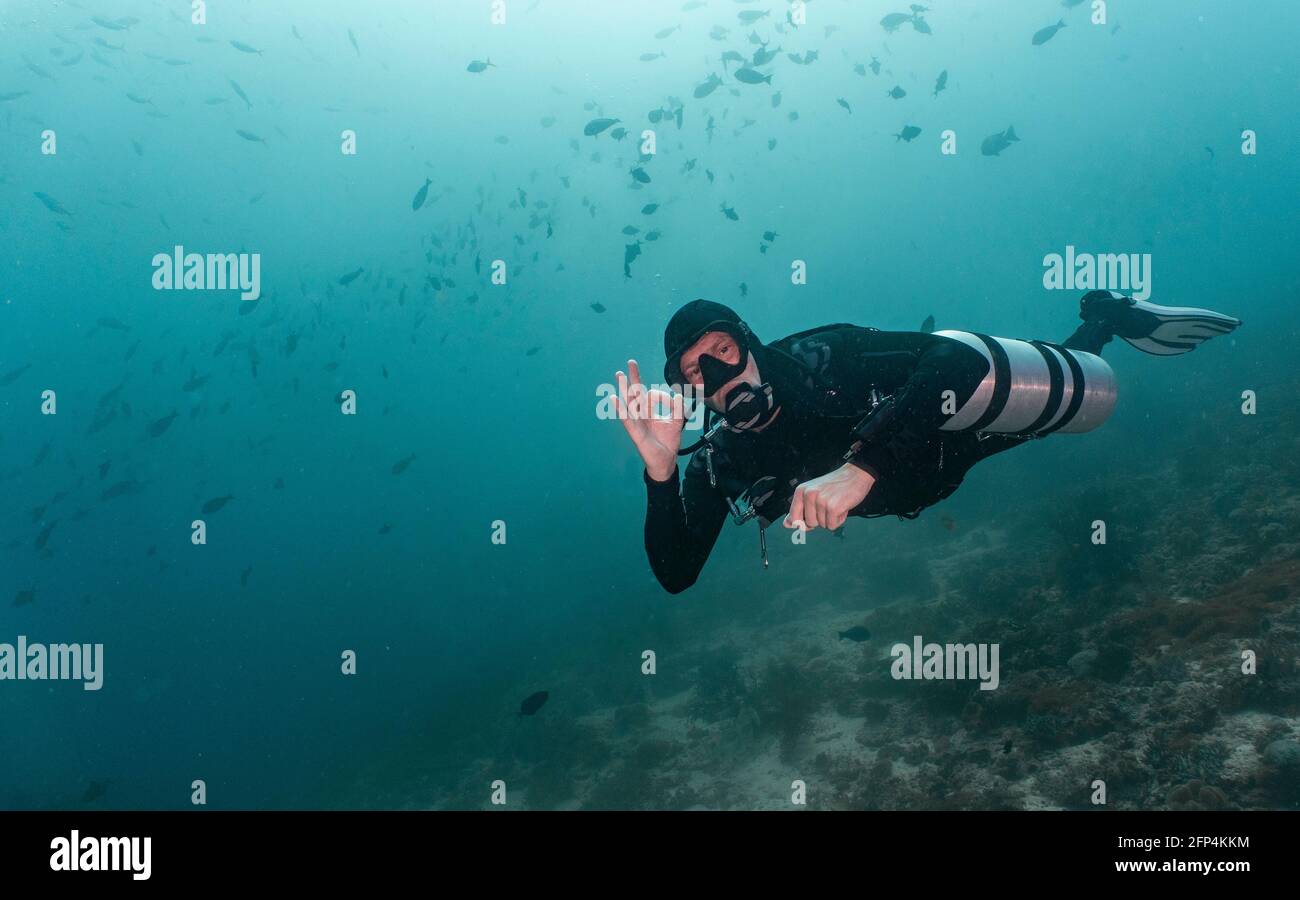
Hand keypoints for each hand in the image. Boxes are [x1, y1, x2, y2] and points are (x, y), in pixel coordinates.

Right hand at [615, 359, 685, 481]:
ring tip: (620, 375)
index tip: (671, 399)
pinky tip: (614, 399)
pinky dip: (620, 409)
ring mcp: (636, 423)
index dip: (659, 394)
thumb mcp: (677, 421)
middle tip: (631, 362)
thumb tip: (678, 394)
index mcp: (648, 411)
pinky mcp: (635, 433)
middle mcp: (640, 415)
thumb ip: (678, 407)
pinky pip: (626, 420)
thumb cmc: (668, 442)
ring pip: (629, 403)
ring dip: (624, 389)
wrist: (666, 461)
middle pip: (634, 393)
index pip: (649, 395)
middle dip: (633, 378)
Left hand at [784, 464, 875, 531]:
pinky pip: (832, 526)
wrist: (855, 474)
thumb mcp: (813, 493)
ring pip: (822, 525)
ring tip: (837, 504)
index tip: (813, 516)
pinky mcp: (833, 508)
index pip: (793, 518)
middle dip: (821, 519)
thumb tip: (786, 524)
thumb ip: (799, 509)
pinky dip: (839, 520)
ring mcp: (821, 501)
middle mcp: (809, 495)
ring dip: (831, 519)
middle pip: (810, 524)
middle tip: (829, 505)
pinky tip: (842, 508)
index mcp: (801, 491)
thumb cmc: (834, 485)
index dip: (803, 523)